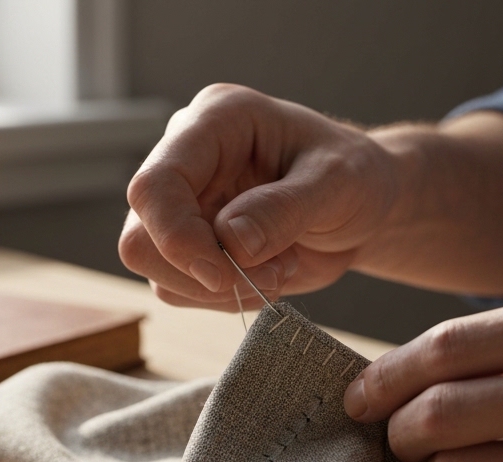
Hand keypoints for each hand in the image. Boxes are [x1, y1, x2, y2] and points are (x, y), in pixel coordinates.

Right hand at [120, 84, 402, 310]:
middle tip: (271, 276)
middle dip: (202, 272)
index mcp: (215, 121)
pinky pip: (179, 289)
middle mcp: (185, 158)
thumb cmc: (354, 177)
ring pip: (154, 269)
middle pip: (141, 235)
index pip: (156, 183)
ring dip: (218, 288)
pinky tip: (267, 275)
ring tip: (280, 269)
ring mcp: (181, 204)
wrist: (362, 207)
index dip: (177, 236)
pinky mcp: (186, 244)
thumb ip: (285, 208)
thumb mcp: (339, 183)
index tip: (223, 274)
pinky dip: (224, 298)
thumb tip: (231, 241)